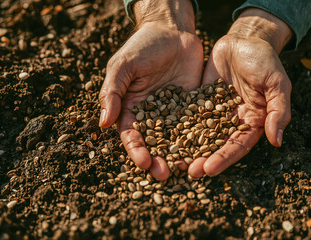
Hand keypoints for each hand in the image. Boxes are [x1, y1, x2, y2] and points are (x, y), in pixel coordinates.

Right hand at [99, 0, 202, 179]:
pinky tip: (206, 151)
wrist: (172, 30)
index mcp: (131, 107)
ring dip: (179, 155)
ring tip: (185, 170)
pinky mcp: (193, 105)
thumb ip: (112, 92)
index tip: (144, 163)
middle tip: (165, 175)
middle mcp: (152, 114)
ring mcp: (174, 111)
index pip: (131, 135)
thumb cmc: (142, 46)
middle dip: (158, 160)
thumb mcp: (122, 66)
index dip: (136, 150)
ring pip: (176, 139)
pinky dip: (200, 139)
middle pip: (154, 143)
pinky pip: (197, 124)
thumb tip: (103, 123)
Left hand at [189, 8, 292, 176]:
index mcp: (252, 122)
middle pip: (216, 145)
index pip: (237, 146)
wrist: (244, 40)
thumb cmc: (265, 61)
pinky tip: (164, 135)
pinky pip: (188, 115)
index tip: (209, 170)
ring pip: (199, 134)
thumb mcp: (277, 84)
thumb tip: (277, 140)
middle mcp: (232, 122)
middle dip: (203, 159)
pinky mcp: (199, 101)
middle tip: (188, 172)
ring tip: (174, 160)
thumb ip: (279, 110)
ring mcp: (214, 112)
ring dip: (188, 148)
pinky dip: (178, 126)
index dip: (224, 158)